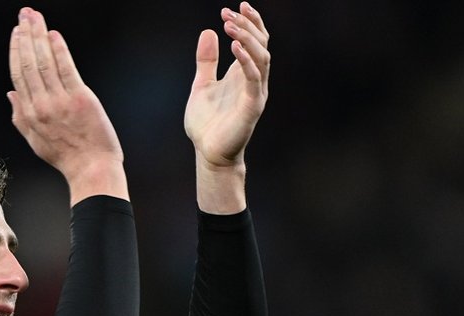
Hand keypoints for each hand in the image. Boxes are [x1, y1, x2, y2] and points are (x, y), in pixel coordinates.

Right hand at [8, 7, 126, 200]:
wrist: (91, 168)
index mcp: (28, 114)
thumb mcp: (35, 140)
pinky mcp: (80, 98)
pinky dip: (59, 51)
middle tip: (24, 15)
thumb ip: (19, 116)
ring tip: (35, 18)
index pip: (18, 75)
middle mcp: (41, 105)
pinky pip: (66, 69)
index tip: (17, 33)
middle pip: (29, 63)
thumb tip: (10, 93)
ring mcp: (60, 101)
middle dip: (25, 35)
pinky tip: (54, 35)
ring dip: (39, 36)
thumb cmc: (66, 157)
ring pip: (44, 62)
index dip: (16, 51)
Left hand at [185, 3, 270, 167]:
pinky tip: (234, 48)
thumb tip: (209, 32)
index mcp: (243, 74)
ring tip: (230, 26)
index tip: (236, 6)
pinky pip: (254, 79)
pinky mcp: (252, 106)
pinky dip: (246, 61)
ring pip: (261, 58)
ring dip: (247, 39)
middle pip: (261, 44)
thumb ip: (206, 61)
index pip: (255, 41)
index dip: (250, 22)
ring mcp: (255, 93)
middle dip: (247, 26)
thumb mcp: (201, 85)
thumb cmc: (207, 123)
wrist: (208, 153)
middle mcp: (253, 80)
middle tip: (228, 14)